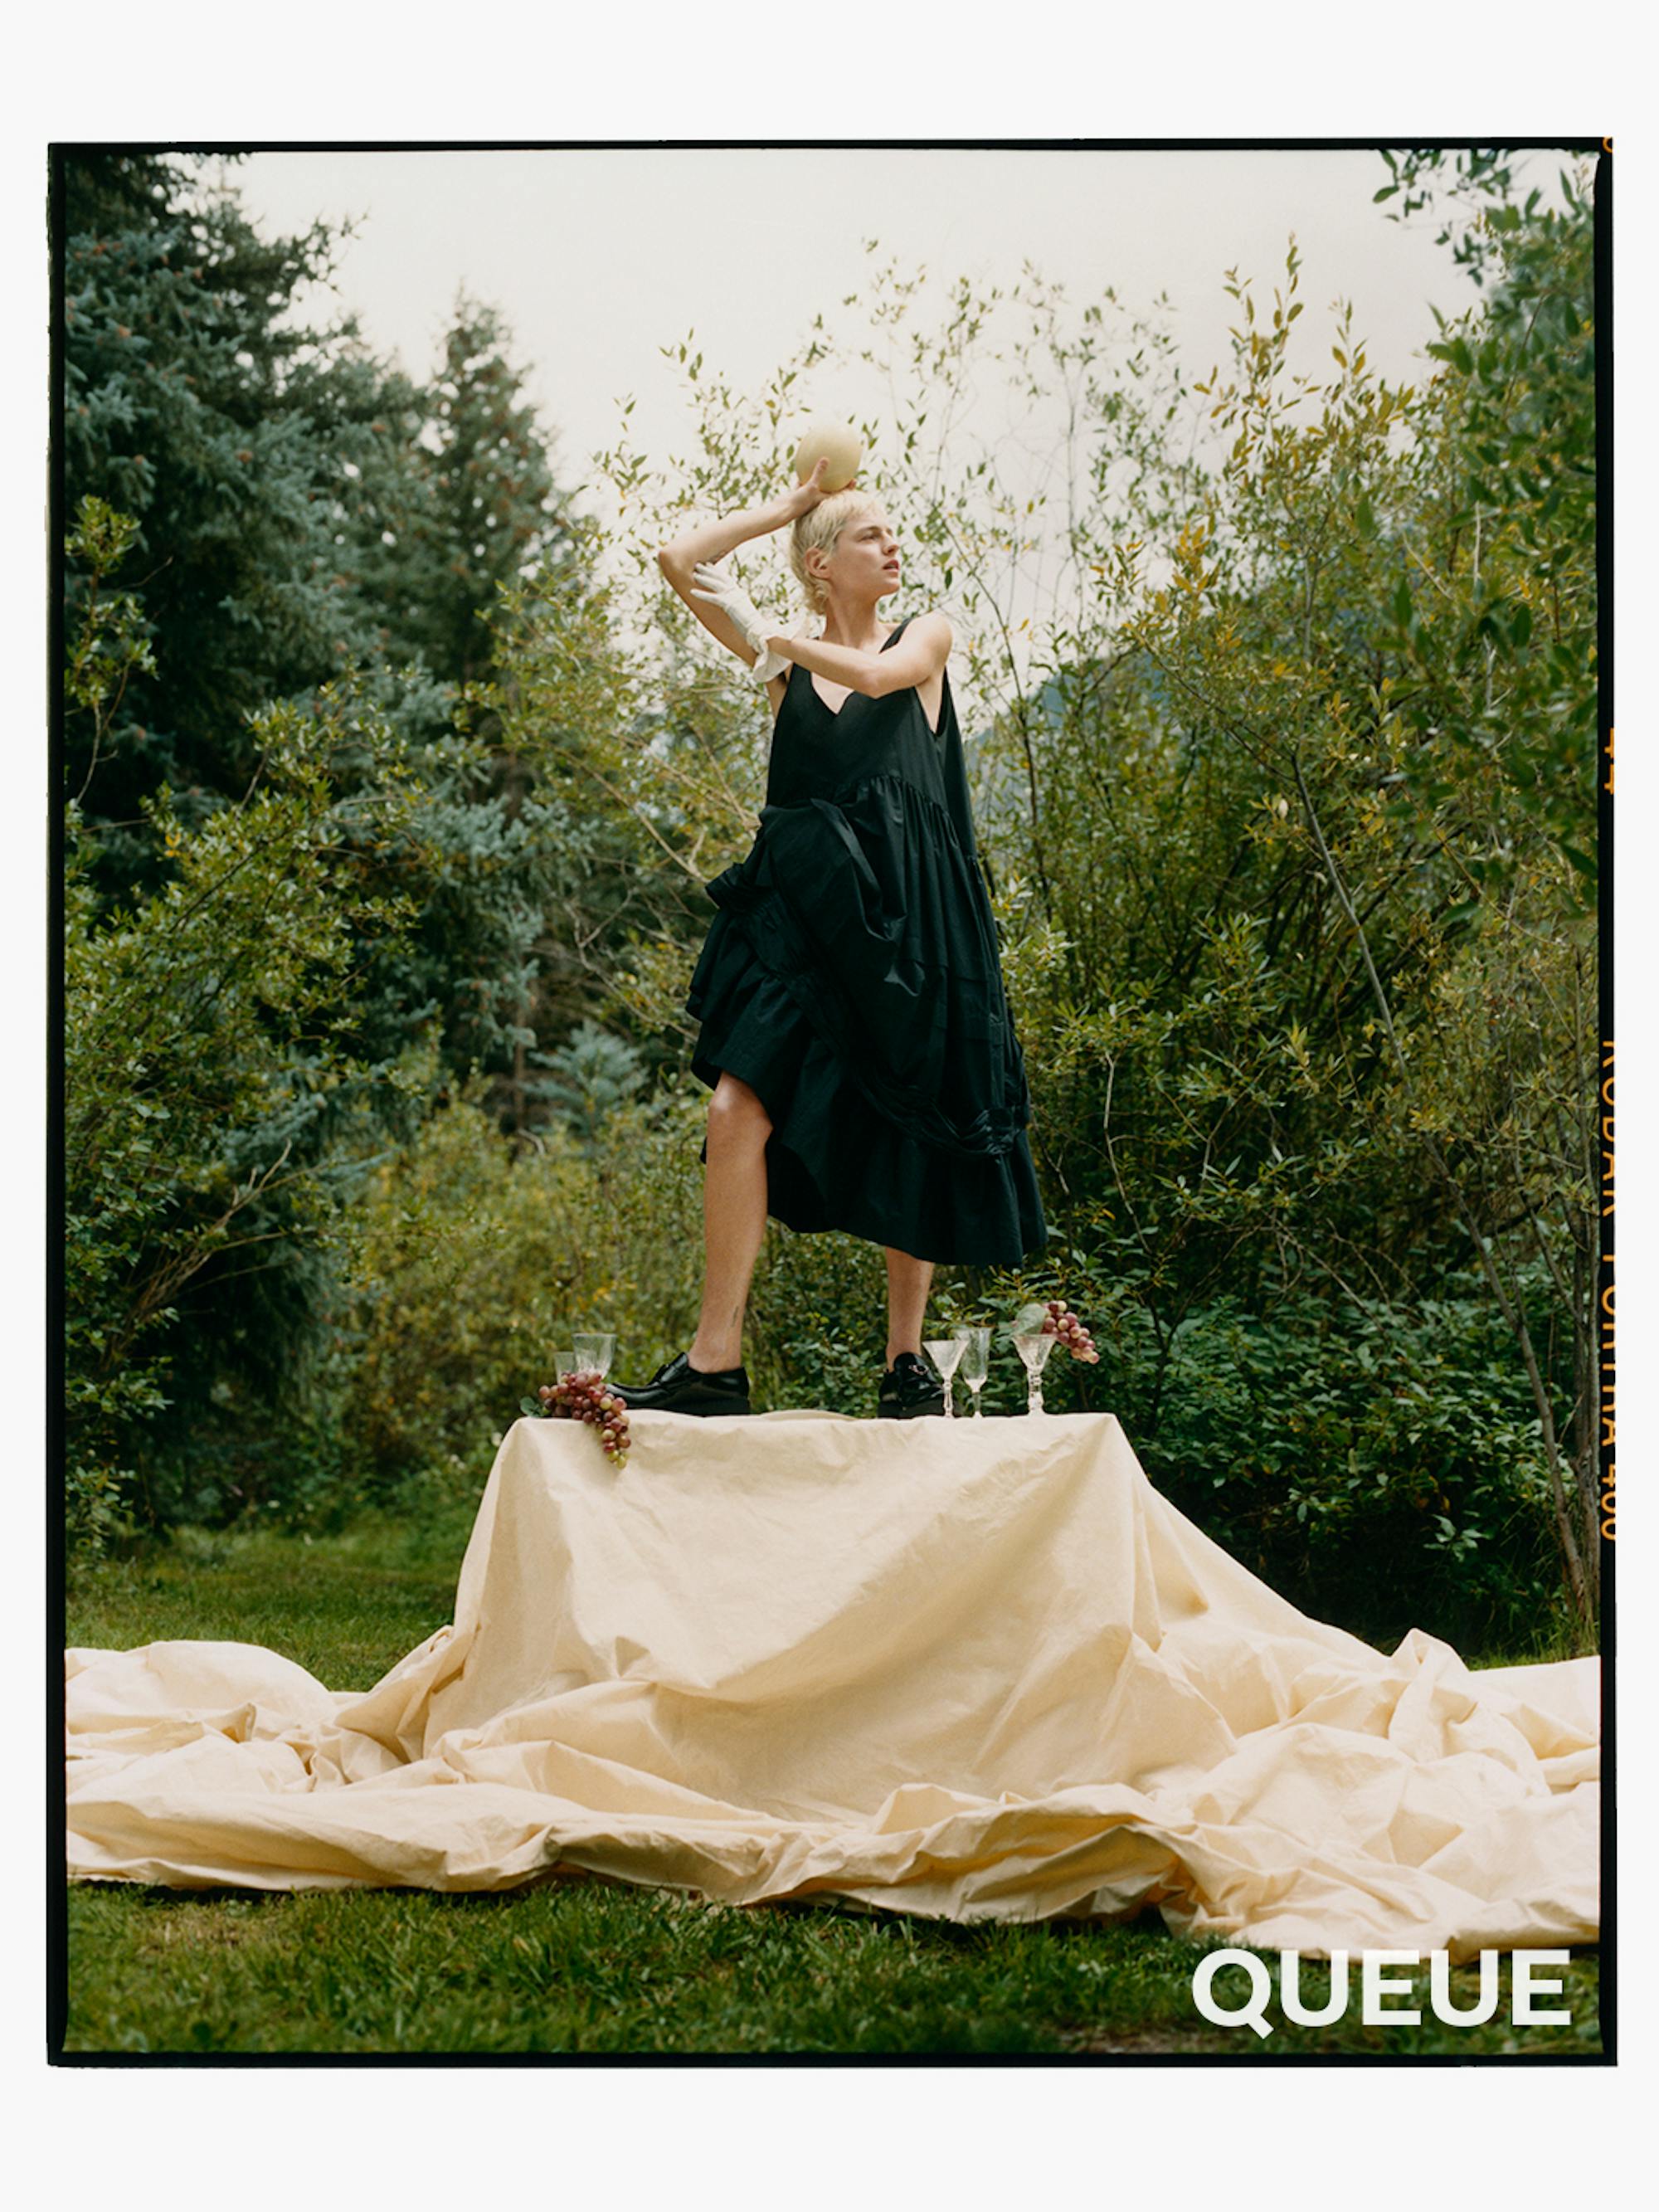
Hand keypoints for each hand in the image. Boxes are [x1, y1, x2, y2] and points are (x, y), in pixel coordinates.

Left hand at [689, 561, 788, 684]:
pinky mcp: (729, 605)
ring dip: (704, 578)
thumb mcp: (743, 613)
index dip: (717, 572)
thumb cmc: (754, 627)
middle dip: (709, 570)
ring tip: (693, 574)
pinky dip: (702, 594)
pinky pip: (712, 598)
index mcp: (739, 594)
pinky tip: (692, 592)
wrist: (760, 631)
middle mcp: (736, 593)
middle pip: (720, 578)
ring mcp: (733, 598)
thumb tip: (734, 610)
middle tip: (698, 564)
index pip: (727, 579)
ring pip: (715, 584)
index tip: (709, 565)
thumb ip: (737, 608)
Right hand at [779, 454, 854, 521]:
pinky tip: (804, 464)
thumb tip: (826, 458)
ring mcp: (807, 496)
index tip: (854, 479)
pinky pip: (803, 482)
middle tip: (843, 470)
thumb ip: (819, 474)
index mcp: (824, 500)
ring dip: (820, 478)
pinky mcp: (798, 493)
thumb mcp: (811, 487)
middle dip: (836, 481)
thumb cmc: (799, 503)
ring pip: (816, 485)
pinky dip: (804, 475)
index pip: (840, 494)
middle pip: (830, 489)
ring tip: (824, 466)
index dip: (848, 488)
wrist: (782, 511)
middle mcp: (817, 499)